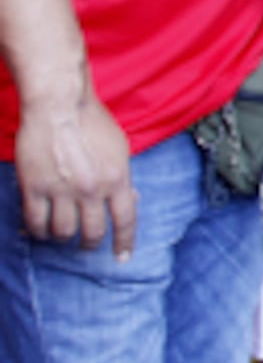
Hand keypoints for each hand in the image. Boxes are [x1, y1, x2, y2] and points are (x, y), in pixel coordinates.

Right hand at [14, 93, 137, 259]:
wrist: (59, 105)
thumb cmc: (93, 122)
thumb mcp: (120, 149)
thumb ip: (122, 176)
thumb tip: (127, 200)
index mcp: (117, 178)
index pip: (125, 220)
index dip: (124, 242)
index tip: (122, 257)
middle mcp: (91, 189)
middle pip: (92, 231)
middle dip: (90, 243)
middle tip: (87, 245)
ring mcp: (62, 190)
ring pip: (63, 231)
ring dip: (63, 237)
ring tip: (62, 234)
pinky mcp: (35, 187)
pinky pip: (36, 222)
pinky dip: (38, 231)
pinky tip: (39, 231)